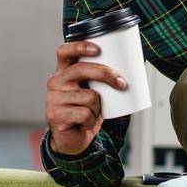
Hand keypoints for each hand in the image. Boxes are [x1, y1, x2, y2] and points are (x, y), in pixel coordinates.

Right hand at [46, 41, 128, 156]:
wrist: (72, 139)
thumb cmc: (84, 111)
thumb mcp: (91, 91)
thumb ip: (99, 79)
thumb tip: (131, 68)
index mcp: (64, 72)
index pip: (64, 52)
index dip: (79, 46)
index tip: (98, 50)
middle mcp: (56, 82)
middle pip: (80, 69)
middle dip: (105, 73)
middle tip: (121, 82)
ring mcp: (54, 99)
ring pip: (89, 96)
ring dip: (98, 108)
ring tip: (92, 113)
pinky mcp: (56, 115)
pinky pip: (85, 114)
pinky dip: (91, 121)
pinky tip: (85, 123)